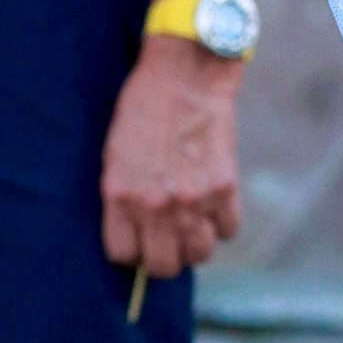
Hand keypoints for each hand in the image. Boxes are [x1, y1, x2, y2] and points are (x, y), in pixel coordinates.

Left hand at [99, 38, 243, 282]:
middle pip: (163, 266)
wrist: (184, 77)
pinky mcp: (225, 188)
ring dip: (195, 243)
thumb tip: (136, 233)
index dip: (131, 250)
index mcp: (121, 195)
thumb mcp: (115, 154)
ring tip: (191, 221)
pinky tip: (212, 204)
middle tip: (166, 238)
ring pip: (199, 254)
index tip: (137, 239)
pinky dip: (221, 223)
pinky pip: (227, 230)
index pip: (124, 255)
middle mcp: (156, 205)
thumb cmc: (142, 110)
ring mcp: (193, 199)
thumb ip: (122, 197)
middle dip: (163, 257)